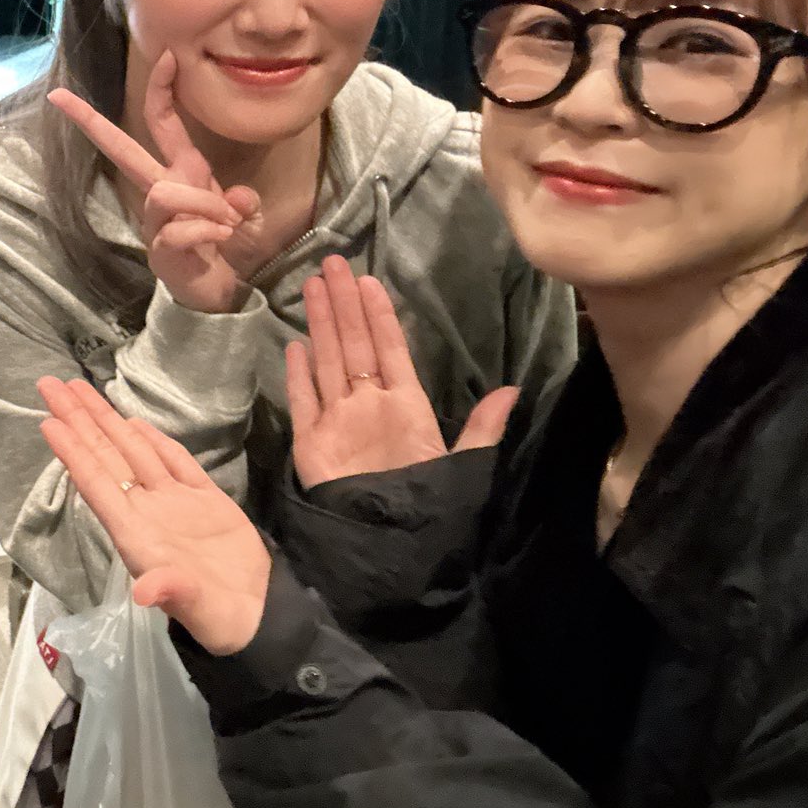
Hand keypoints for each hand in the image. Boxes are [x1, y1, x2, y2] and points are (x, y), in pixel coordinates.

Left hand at [36, 375, 270, 654]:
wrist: (259, 617)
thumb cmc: (218, 617)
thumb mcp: (194, 607)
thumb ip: (170, 592)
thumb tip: (144, 591)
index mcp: (136, 533)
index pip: (96, 483)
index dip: (72, 452)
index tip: (48, 420)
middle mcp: (147, 511)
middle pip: (105, 457)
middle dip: (78, 421)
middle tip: (50, 384)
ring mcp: (175, 503)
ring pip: (134, 452)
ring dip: (107, 421)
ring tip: (80, 390)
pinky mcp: (205, 499)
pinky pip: (174, 461)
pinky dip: (154, 441)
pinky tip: (133, 423)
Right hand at [48, 51, 273, 312]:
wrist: (219, 292)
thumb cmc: (225, 246)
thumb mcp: (242, 216)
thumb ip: (241, 201)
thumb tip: (238, 199)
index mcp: (180, 172)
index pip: (163, 123)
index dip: (163, 89)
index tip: (167, 55)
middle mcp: (161, 190)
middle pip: (120, 149)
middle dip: (90, 121)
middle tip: (58, 97)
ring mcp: (154, 220)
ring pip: (165, 192)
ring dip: (203, 204)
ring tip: (226, 222)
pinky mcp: (158, 249)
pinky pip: (180, 230)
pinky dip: (208, 232)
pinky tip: (221, 242)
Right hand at [286, 255, 517, 488]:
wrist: (390, 545)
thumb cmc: (427, 504)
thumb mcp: (464, 466)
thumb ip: (483, 429)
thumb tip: (513, 391)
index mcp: (405, 406)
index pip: (390, 349)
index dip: (379, 315)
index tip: (370, 281)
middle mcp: (368, 405)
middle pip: (353, 344)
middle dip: (343, 303)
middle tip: (332, 262)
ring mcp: (338, 421)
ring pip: (327, 361)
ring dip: (320, 324)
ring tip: (312, 286)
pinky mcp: (312, 443)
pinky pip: (304, 402)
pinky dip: (298, 375)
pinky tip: (294, 346)